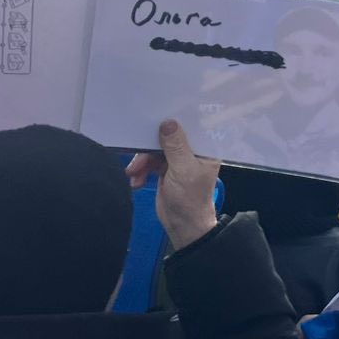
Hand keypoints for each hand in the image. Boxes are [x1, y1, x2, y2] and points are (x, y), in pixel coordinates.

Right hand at [125, 119, 219, 250]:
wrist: (180, 225)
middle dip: (150, 146)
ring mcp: (178, 159)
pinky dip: (141, 169)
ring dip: (142, 161)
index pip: (192, 127)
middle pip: (169, 137)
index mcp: (205, 148)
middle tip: (137, 156)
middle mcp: (193, 150)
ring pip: (155, 149)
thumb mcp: (183, 170)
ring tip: (133, 174)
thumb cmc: (189, 198)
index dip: (176, 120)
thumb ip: (175, 147)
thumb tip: (168, 122)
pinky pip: (149, 161)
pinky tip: (136, 181)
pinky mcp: (165, 169)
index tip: (158, 114)